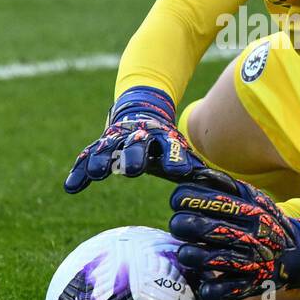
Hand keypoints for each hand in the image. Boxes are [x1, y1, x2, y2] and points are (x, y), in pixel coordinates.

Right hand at [63, 86, 202, 193]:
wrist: (140, 111)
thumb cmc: (165, 142)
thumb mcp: (182, 151)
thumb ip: (198, 168)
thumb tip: (228, 187)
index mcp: (163, 138)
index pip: (171, 148)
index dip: (175, 159)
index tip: (180, 171)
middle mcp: (139, 136)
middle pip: (136, 146)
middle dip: (134, 157)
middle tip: (131, 170)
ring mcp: (117, 139)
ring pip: (108, 149)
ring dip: (102, 161)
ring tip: (97, 174)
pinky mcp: (100, 145)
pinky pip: (87, 158)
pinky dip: (79, 172)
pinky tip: (71, 188)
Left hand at [169, 168, 299, 299]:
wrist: (296, 252)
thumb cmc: (261, 220)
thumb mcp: (249, 195)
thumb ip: (220, 182)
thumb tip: (190, 170)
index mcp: (249, 209)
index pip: (209, 200)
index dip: (184, 198)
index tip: (178, 201)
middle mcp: (250, 235)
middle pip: (203, 228)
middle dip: (181, 225)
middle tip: (178, 225)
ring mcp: (249, 263)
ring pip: (206, 260)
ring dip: (189, 255)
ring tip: (187, 251)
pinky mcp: (247, 287)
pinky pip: (218, 292)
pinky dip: (207, 288)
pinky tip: (204, 279)